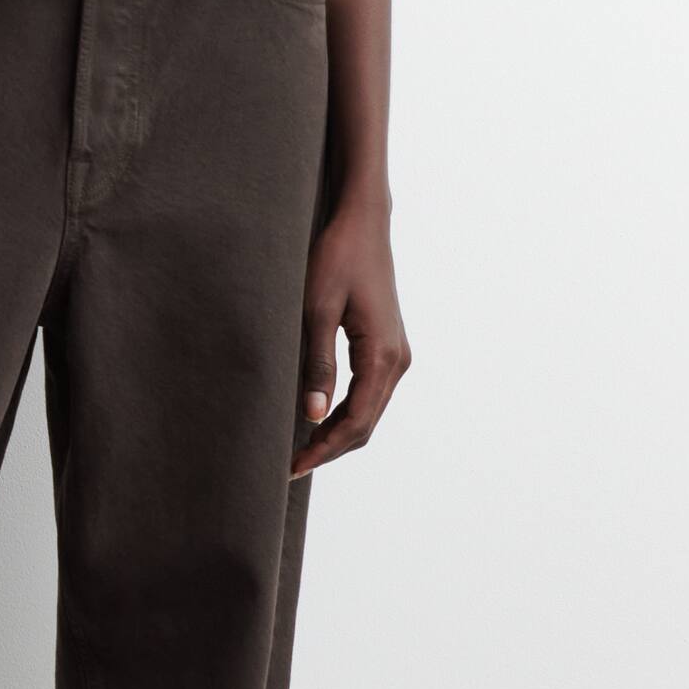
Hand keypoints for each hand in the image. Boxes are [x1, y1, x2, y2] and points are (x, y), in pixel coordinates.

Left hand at [292, 200, 410, 475]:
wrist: (363, 222)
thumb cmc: (336, 257)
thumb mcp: (317, 310)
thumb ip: (317, 364)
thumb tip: (312, 416)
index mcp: (383, 355)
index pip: (355, 421)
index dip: (324, 448)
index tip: (292, 466)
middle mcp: (398, 359)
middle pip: (366, 423)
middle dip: (330, 447)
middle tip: (290, 465)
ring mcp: (397, 353)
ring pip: (369, 411)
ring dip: (338, 433)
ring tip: (300, 448)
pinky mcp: (389, 346)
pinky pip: (370, 392)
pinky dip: (346, 412)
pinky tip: (318, 417)